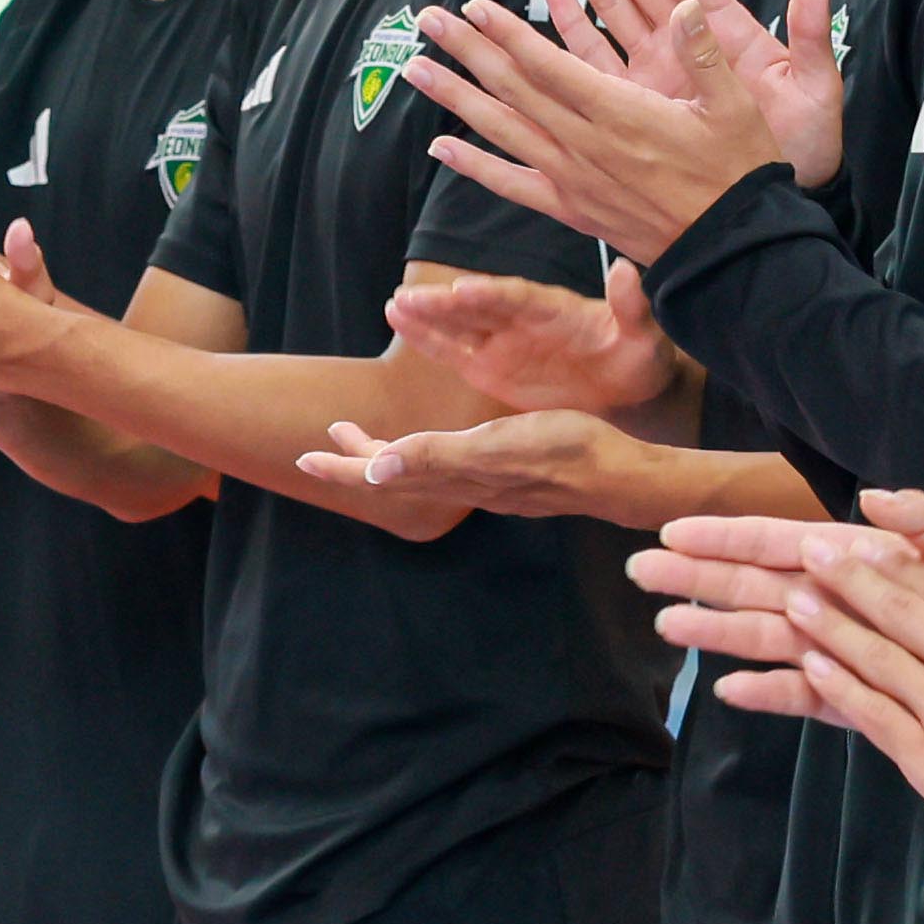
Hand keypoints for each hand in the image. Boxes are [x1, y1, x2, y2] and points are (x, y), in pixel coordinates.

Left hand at [303, 407, 645, 520]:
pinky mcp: (505, 475)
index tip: (304, 459)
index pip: (382, 474)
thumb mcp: (497, 446)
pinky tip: (429, 451)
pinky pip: (447, 468)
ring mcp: (484, 482)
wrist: (619, 475)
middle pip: (394, 475)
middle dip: (355, 461)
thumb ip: (437, 456)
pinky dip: (422, 455)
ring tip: (362, 440)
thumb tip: (376, 470)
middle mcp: (462, 482)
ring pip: (419, 472)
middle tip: (321, 443)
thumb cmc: (565, 452)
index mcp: (452, 472)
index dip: (342, 467)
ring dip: (386, 458)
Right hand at [379, 259, 670, 418]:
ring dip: (427, 316)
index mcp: (556, 309)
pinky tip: (397, 319)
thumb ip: (630, 307)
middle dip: (444, 303)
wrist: (629, 388)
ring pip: (458, 324)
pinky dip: (425, 336)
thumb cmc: (639, 359)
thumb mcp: (644, 336)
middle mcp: (522, 319)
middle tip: (410, 297)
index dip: (491, 294)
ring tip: (395, 305)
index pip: (519, 298)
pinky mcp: (489, 366)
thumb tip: (625, 271)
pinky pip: (452, 349)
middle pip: (478, 307)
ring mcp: (502, 340)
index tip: (464, 289)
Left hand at [413, 0, 818, 253]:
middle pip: (512, 89)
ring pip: (501, 130)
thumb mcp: (736, 107)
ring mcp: (571, 178)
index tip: (472, 8)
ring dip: (455, 97)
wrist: (730, 251)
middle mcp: (583, 144)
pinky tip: (442, 147)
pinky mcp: (570, 209)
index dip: (505, 34)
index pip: (547, 65)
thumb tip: (685, 6)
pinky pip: (511, 184)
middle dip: (466, 50)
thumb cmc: (737, 174)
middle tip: (427, 20)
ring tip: (417, 69)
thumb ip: (704, 54)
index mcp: (619, 113)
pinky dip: (473, 165)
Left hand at [633, 493, 923, 835]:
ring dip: (829, 625)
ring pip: (877, 655)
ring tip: (789, 600)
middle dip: (850, 578)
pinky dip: (837, 685)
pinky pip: (872, 711)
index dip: (896, 564)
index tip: (861, 541)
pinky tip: (806, 665)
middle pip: (902, 610)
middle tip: (806, 551)